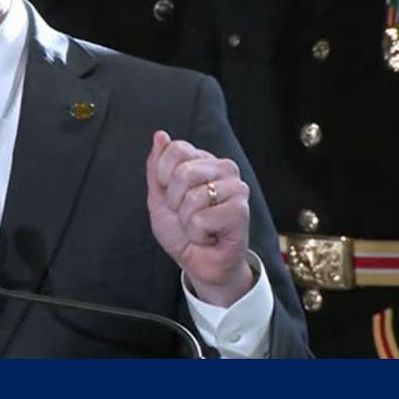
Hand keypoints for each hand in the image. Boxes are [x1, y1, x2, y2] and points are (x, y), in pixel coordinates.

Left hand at [146, 130, 252, 306]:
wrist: (199, 263)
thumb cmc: (182, 231)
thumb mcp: (158, 197)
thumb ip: (156, 167)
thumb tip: (160, 135)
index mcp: (203, 160)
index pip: (176, 148)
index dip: (163, 176)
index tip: (171, 195)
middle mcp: (224, 169)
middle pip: (183, 172)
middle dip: (174, 201)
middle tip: (186, 215)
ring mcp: (236, 188)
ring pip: (193, 197)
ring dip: (186, 221)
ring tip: (199, 227)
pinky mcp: (241, 210)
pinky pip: (202, 219)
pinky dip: (198, 234)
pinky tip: (210, 236)